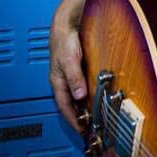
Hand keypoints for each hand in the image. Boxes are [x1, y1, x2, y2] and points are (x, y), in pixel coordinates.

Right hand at [49, 18, 86, 132]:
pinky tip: (98, 98)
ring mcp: (72, 76)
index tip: (81, 130)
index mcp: (58, 82)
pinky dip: (90, 96)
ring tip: (96, 118)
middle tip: (90, 129)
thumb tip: (79, 95)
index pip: (64, 106)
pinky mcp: (80, 70)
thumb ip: (75, 77)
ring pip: (78, 96)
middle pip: (71, 104)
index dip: (72, 119)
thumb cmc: (65, 42)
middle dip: (79, 117)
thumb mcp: (70, 60)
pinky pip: (84, 87)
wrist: (68, 26)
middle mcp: (65, 81)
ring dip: (85, 108)